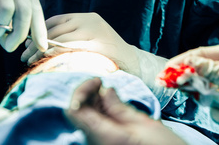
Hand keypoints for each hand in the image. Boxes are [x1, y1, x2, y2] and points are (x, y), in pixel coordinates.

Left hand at [21, 13, 137, 71]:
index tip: (27, 42)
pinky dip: (53, 56)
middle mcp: (90, 21)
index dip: (39, 30)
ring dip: (41, 51)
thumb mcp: (90, 38)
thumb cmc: (107, 55)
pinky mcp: (97, 47)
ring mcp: (95, 33)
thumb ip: (72, 35)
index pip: (56, 19)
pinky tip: (43, 63)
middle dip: (37, 42)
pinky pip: (69, 50)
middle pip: (56, 29)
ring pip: (59, 39)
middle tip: (23, 54)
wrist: (133, 64)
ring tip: (30, 61)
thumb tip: (41, 41)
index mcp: (87, 17)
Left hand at [65, 78, 186, 144]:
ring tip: (111, 93)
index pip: (74, 109)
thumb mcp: (143, 124)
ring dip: (94, 102)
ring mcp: (101, 144)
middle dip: (88, 94)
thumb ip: (118, 107)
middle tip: (104, 83)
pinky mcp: (107, 144)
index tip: (98, 80)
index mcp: (103, 136)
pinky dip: (101, 112)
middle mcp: (96, 142)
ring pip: (87, 118)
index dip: (81, 90)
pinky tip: (114, 106)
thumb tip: (105, 90)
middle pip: (79, 113)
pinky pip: (96, 126)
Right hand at [166, 45, 218, 141]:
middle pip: (198, 73)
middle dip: (195, 83)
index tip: (168, 69)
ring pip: (204, 92)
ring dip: (214, 101)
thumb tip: (189, 62)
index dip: (182, 61)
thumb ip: (212, 70)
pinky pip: (211, 105)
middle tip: (177, 87)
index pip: (200, 54)